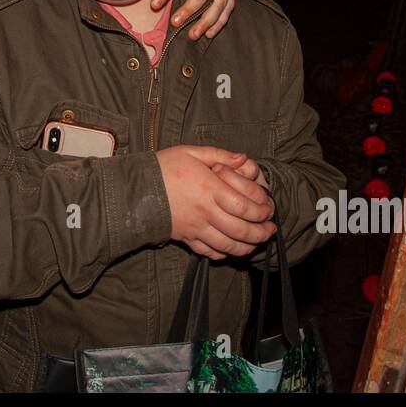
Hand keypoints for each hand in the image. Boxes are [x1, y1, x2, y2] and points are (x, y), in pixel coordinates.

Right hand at [157, 146, 275, 259]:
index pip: (245, 205)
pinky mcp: (186, 238)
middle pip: (241, 229)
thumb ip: (220, 155)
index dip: (262, 209)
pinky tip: (232, 249)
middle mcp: (205, 211)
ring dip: (248, 246)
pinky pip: (210, 252)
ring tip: (258, 241)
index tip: (269, 207)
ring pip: (229, 245)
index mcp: (209, 188)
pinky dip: (224, 253)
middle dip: (261, 232)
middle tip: (271, 229)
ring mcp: (196, 228)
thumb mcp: (191, 152)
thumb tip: (244, 159)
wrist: (134, 190)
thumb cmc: (162, 168)